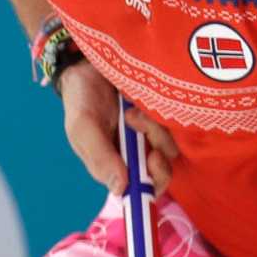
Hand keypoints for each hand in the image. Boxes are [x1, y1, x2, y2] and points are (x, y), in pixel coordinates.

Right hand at [58, 62, 179, 195]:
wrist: (91, 65)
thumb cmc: (81, 100)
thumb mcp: (83, 128)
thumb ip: (100, 158)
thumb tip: (120, 190)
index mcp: (113, 167)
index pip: (140, 191)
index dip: (151, 183)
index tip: (150, 160)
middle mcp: (135, 158)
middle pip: (161, 173)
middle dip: (158, 155)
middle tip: (142, 131)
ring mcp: (150, 140)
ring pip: (169, 148)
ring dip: (154, 128)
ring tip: (132, 110)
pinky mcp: (162, 121)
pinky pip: (175, 127)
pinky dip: (162, 115)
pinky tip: (142, 103)